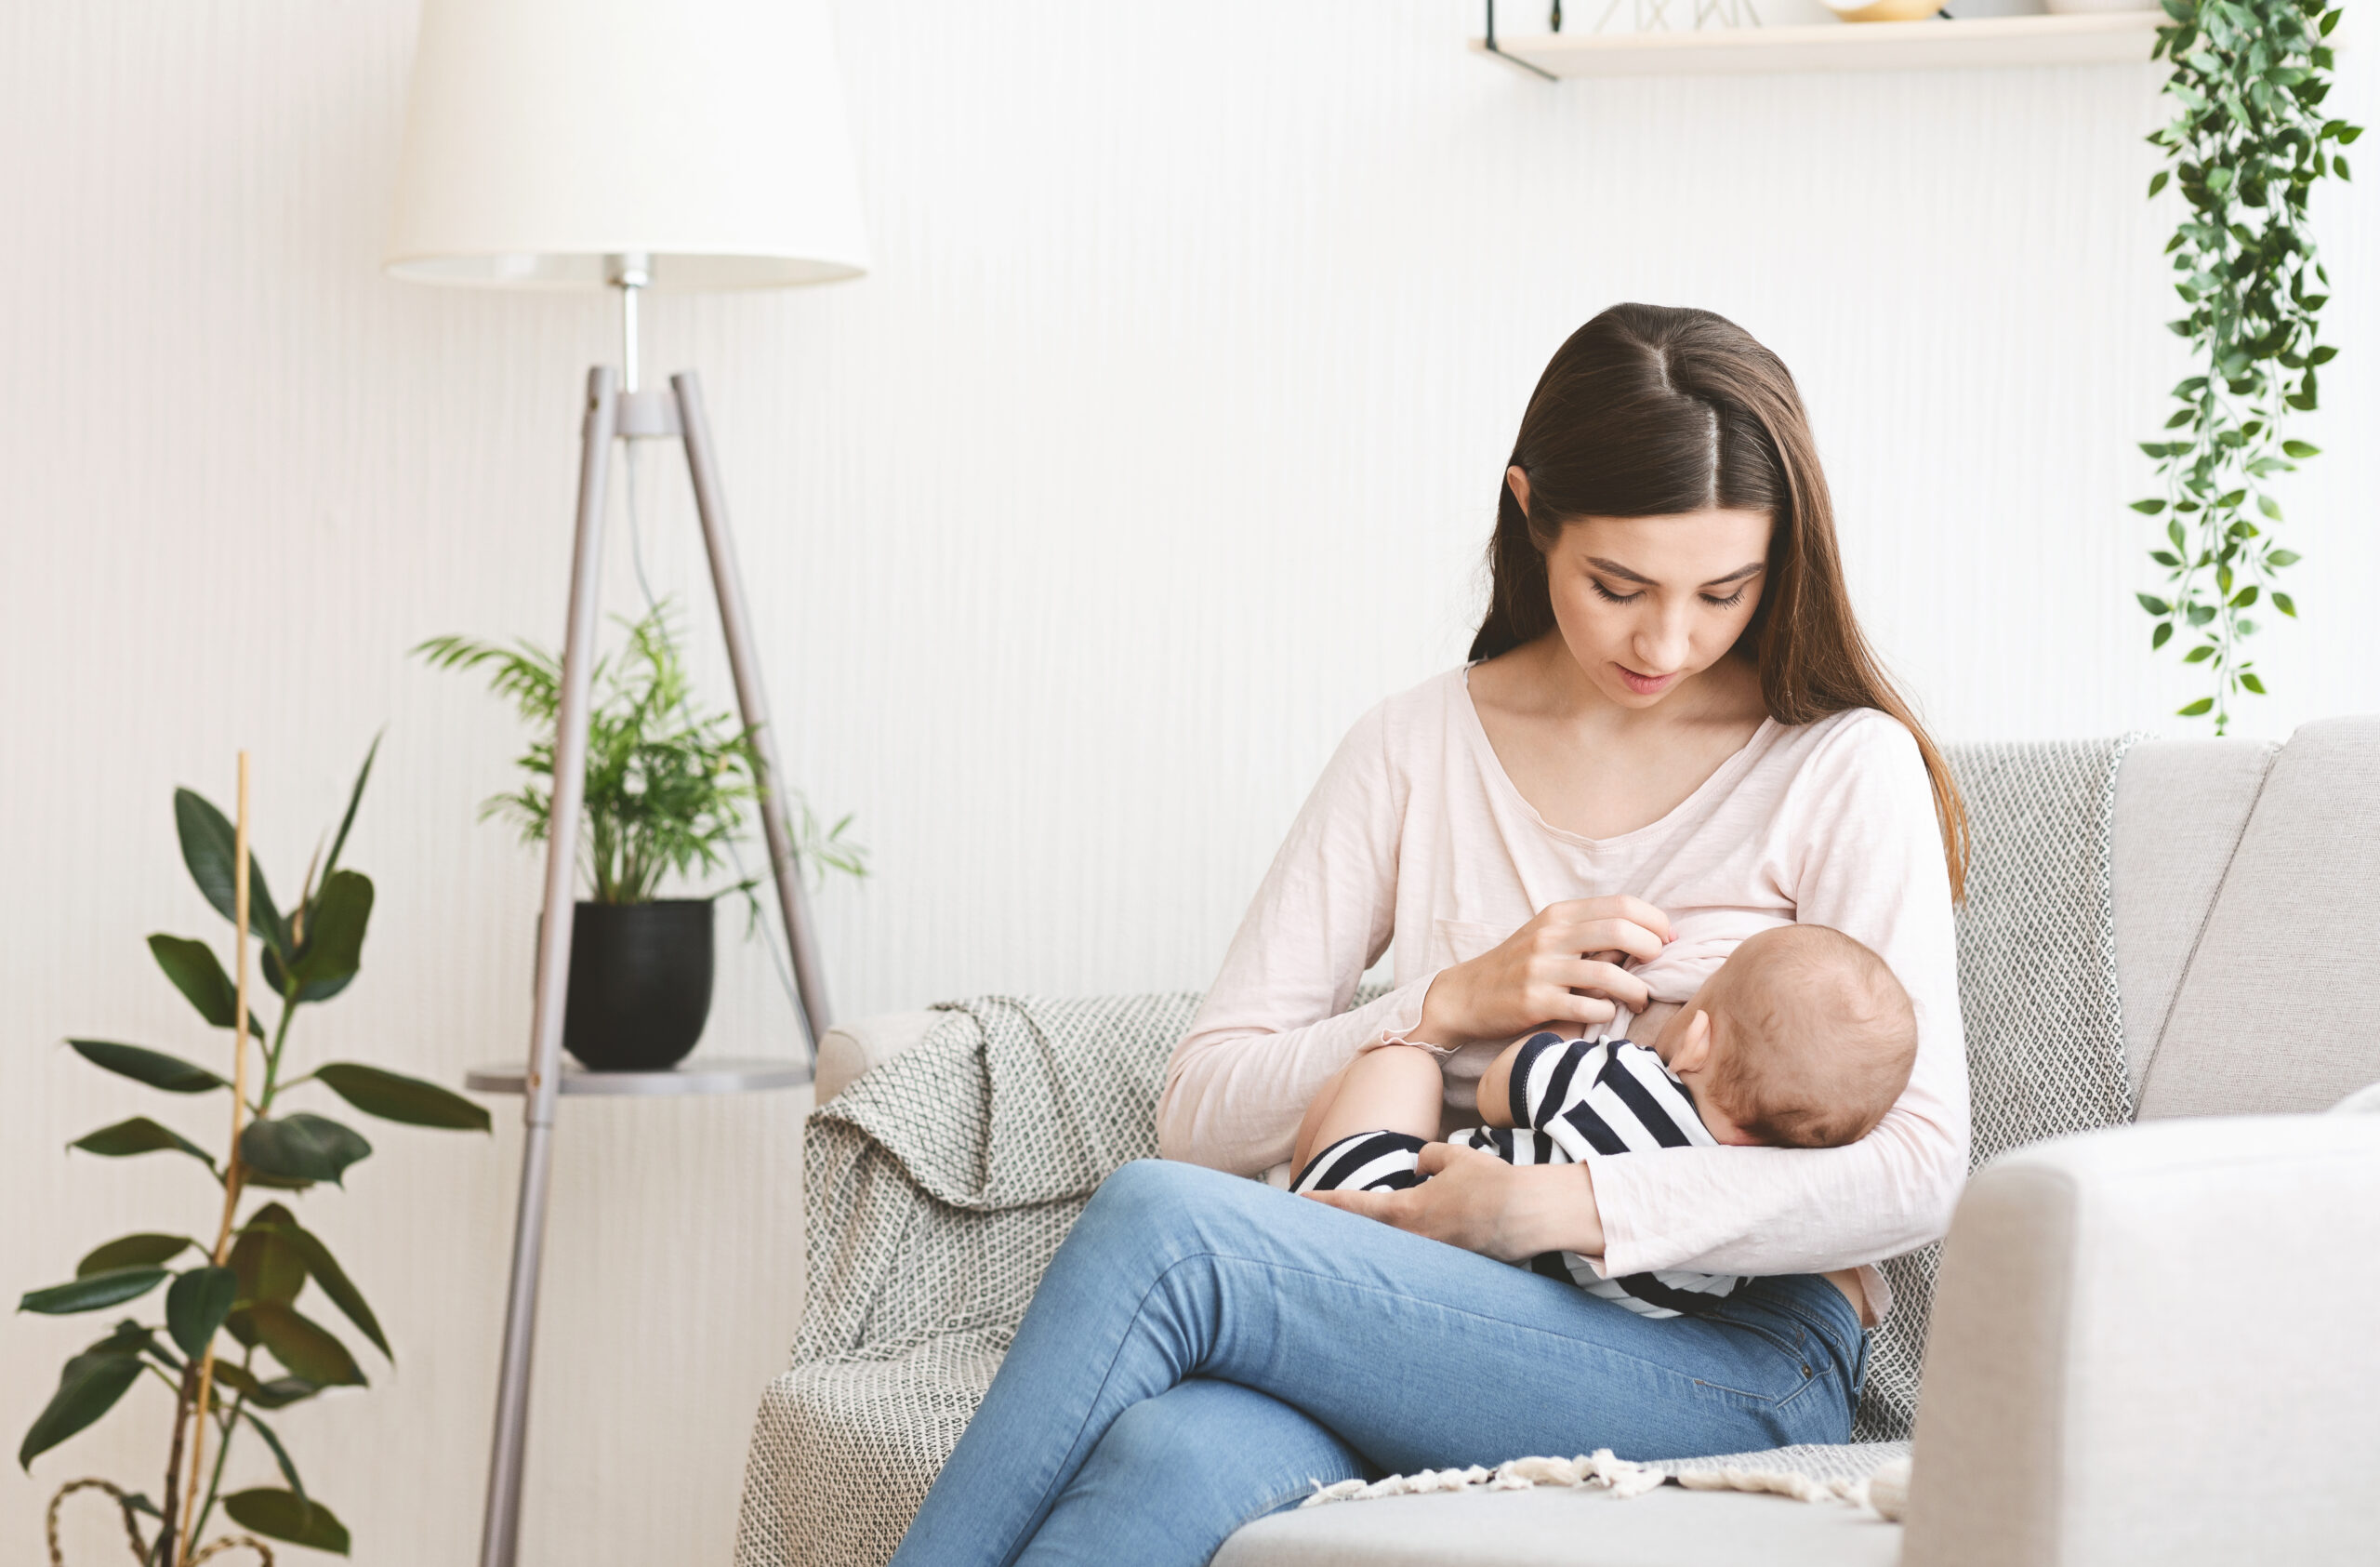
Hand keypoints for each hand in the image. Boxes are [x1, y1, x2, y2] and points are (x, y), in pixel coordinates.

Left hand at [1302, 1142, 1604, 1262]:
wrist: (1529, 1215)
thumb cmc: (1491, 1182)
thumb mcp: (1453, 1157)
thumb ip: (1427, 1158)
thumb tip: (1419, 1165)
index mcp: (1406, 1211)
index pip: (1354, 1206)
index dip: (1324, 1203)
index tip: (1301, 1199)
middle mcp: (1413, 1241)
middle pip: (1365, 1238)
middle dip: (1340, 1232)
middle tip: (1312, 1229)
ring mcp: (1432, 1259)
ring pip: (1392, 1251)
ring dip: (1373, 1246)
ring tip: (1351, 1243)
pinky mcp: (1451, 1269)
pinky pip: (1419, 1260)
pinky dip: (1406, 1255)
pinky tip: (1401, 1254)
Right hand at [1416, 896, 1671, 1048]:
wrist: (1465, 995)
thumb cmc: (1516, 966)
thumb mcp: (1547, 935)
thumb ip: (1587, 930)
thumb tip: (1643, 933)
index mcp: (1558, 914)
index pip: (1621, 904)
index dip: (1654, 921)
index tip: (1667, 940)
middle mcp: (1550, 937)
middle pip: (1619, 930)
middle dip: (1651, 949)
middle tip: (1658, 967)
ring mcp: (1541, 969)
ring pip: (1608, 973)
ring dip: (1636, 989)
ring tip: (1640, 999)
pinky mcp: (1534, 1002)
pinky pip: (1586, 1006)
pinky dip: (1606, 1011)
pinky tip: (1607, 1013)